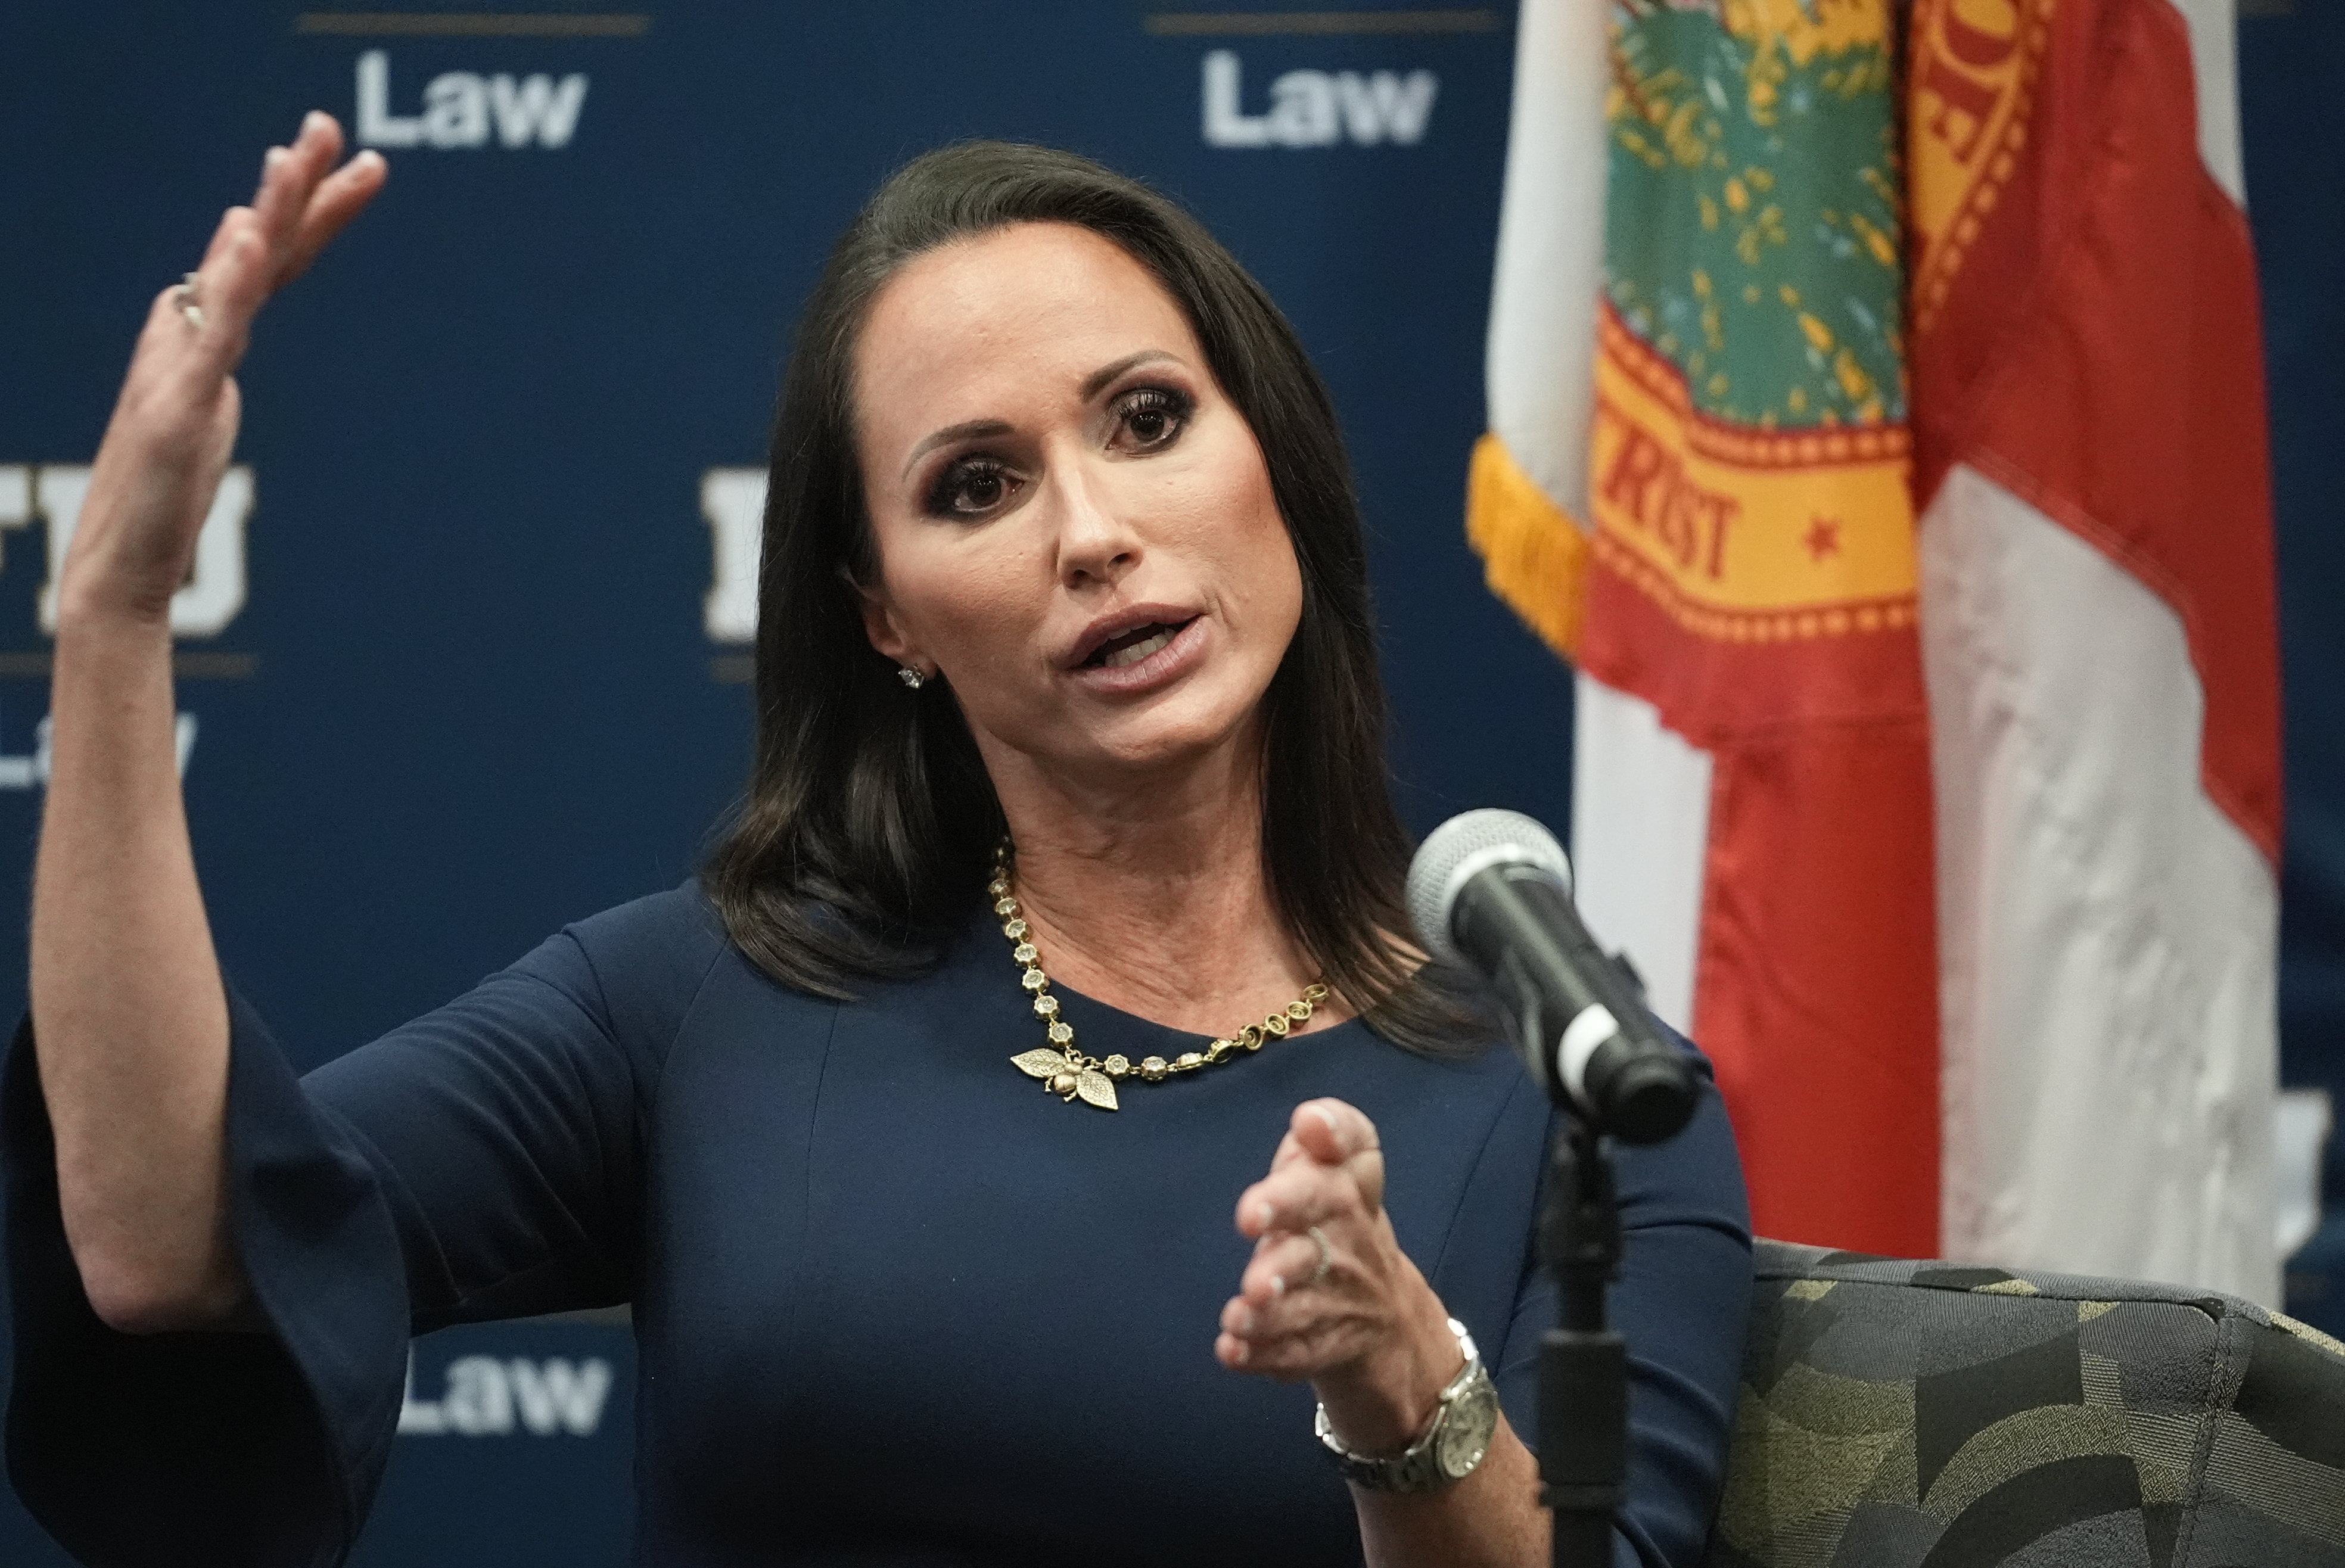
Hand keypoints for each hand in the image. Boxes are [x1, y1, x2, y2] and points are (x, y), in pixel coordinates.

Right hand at [62, 113, 383, 630]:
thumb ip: (217, 338)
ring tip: (292, 159)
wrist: (121, 563)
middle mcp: (188, 339)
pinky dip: (230, 286)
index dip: (315, 211)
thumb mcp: (203, 399)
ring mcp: (179, 371)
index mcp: (207, 338)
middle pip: (255, 253)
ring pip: (231, 280)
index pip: (277, 262)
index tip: (364, 164)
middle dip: (294, 186)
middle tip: (328, 122)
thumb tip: (223, 273)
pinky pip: (209, 338)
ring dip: (263, 215)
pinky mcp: (173, 409)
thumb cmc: (165, 491)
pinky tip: (248, 237)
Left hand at [1217, 1098, 1466, 1454]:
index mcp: (1351, 1186)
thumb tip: (1309, 1120)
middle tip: (1248, 1226)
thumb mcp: (1330, 1174)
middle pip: (1325, 1228)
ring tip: (1238, 1314)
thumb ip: (1320, 1139)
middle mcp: (1354, 1238)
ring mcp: (1346, 1298)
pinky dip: (1265, 1355)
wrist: (1389, 1323)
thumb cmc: (1336, 1228)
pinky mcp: (1331, 1346)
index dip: (1338, 1132)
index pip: (1358, 1148)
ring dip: (1273, 1309)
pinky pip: (1300, 1354)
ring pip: (1309, 1303)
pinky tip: (1232, 1350)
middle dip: (1287, 1226)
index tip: (1307, 1125)